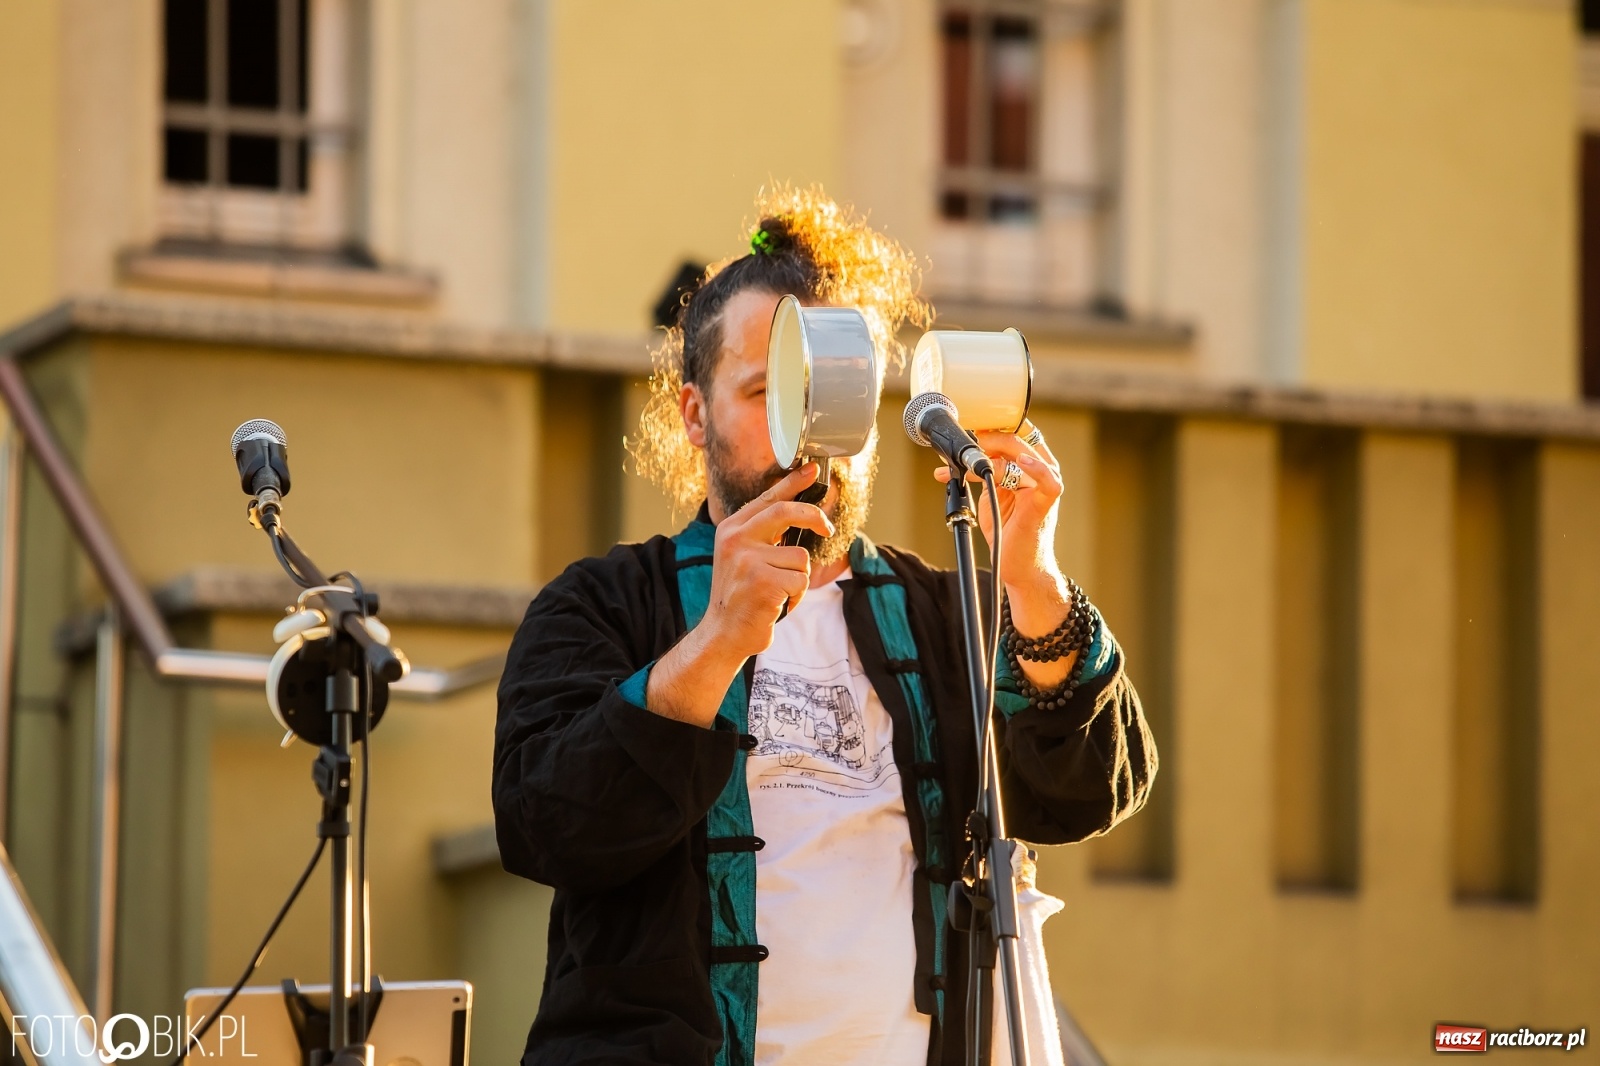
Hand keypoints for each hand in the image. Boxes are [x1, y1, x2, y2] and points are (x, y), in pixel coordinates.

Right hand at [646, 463, 831, 726]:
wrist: (723, 633)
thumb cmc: (740, 595)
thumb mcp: (743, 557)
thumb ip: (763, 535)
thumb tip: (800, 513)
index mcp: (732, 529)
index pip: (768, 498)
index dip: (793, 482)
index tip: (813, 469)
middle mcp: (736, 539)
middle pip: (785, 512)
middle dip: (813, 516)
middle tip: (828, 527)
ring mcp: (748, 561)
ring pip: (800, 558)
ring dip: (797, 580)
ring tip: (777, 593)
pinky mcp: (763, 583)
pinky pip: (800, 581)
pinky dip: (795, 597)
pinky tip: (777, 605)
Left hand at [936, 427, 1074, 689]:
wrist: (1017, 566)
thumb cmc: (1006, 532)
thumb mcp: (991, 494)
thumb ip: (985, 473)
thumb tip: (961, 454)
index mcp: (1030, 466)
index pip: (1017, 433)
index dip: (993, 425)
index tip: (967, 428)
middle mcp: (1041, 472)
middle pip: (1016, 439)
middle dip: (985, 438)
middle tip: (960, 444)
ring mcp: (1045, 486)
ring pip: (1022, 455)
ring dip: (990, 453)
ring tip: (965, 459)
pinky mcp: (1045, 504)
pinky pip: (1048, 480)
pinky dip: (1036, 469)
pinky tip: (1020, 462)